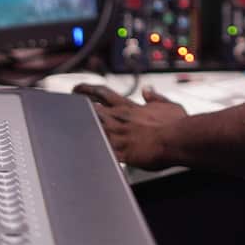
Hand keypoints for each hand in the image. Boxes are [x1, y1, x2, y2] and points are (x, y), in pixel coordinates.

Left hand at [73, 83, 187, 168]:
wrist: (178, 139)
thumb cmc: (176, 124)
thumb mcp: (168, 105)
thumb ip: (155, 98)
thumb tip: (147, 91)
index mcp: (130, 108)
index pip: (103, 94)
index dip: (87, 90)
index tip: (78, 89)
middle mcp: (121, 119)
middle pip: (91, 110)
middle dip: (77, 109)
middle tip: (66, 109)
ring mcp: (119, 136)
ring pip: (92, 129)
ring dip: (81, 129)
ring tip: (68, 130)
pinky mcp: (121, 153)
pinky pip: (101, 152)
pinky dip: (91, 153)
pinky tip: (80, 155)